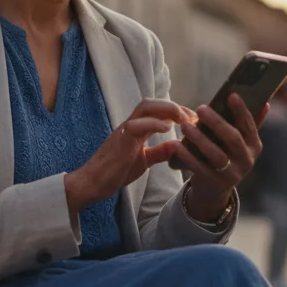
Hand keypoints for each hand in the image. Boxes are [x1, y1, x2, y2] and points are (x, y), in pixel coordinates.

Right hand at [65, 99, 194, 213]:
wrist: (93, 183)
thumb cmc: (116, 171)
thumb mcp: (144, 160)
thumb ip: (160, 151)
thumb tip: (178, 145)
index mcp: (136, 129)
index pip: (158, 110)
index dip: (176, 112)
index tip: (193, 120)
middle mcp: (130, 125)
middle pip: (152, 103)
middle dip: (174, 106)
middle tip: (191, 118)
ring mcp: (124, 130)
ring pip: (145, 107)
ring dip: (167, 109)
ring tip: (183, 120)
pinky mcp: (120, 140)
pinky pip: (137, 125)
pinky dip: (154, 123)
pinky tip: (168, 128)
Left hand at [175, 94, 269, 219]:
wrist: (214, 190)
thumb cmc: (226, 156)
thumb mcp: (240, 143)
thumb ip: (250, 124)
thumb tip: (265, 103)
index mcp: (254, 146)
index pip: (249, 125)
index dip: (241, 110)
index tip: (231, 95)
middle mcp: (247, 160)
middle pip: (233, 139)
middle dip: (217, 122)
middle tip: (201, 108)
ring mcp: (232, 174)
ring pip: (217, 155)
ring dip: (200, 139)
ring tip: (185, 126)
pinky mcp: (215, 183)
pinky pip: (200, 168)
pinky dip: (188, 156)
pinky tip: (177, 145)